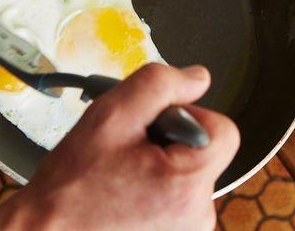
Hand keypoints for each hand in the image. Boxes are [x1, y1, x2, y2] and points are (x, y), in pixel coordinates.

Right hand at [0, 63, 239, 230]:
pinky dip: (155, 191)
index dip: (187, 115)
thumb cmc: (70, 187)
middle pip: (204, 153)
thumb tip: (197, 78)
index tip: (152, 124)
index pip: (223, 130)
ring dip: (159, 167)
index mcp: (190, 184)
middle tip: (126, 151)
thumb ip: (160, 84)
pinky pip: (178, 201)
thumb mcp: (111, 116)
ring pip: (188, 176)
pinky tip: (123, 195)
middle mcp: (199, 216)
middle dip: (168, 142)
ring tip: (119, 176)